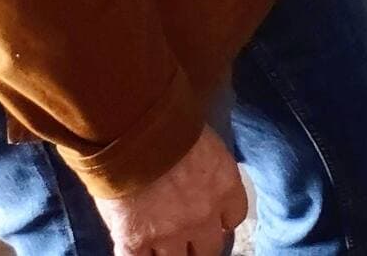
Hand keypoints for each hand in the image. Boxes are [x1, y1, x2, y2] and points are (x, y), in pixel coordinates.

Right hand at [96, 126, 246, 255]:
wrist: (132, 130)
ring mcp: (169, 233)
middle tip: (190, 237)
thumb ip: (209, 169)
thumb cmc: (170, 124)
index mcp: (225, 188)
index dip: (221, 219)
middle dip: (200, 243)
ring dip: (171, 253)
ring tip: (162, 243)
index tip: (214, 218)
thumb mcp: (204, 142)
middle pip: (210, 248)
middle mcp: (203, 216)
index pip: (234, 217)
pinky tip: (137, 249)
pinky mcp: (135, 241)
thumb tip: (203, 178)